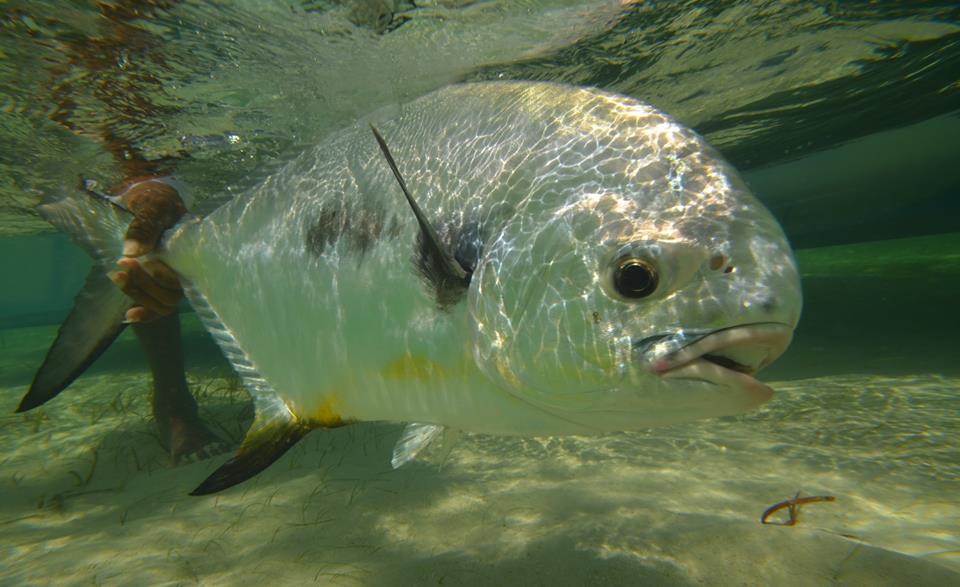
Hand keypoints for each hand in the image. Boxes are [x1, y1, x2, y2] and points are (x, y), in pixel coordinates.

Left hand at [109, 177, 186, 322]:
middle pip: (171, 296)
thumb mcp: (152, 207)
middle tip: (122, 264)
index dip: (164, 279)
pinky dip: (144, 314)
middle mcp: (185, 273)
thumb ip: (144, 227)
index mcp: (191, 255)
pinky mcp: (158, 285)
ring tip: (116, 276)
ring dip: (138, 294)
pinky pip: (157, 307)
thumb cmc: (158, 203)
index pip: (184, 280)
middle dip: (144, 284)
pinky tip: (127, 316)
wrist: (152, 203)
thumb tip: (131, 251)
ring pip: (162, 303)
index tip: (146, 261)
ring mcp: (172, 281)